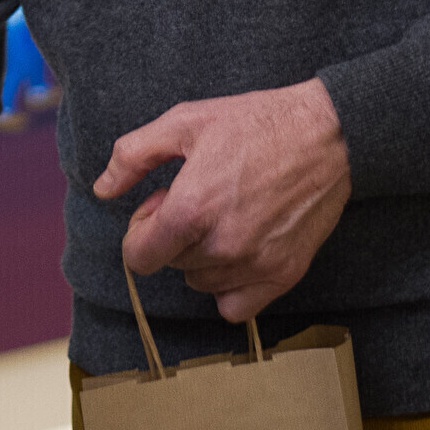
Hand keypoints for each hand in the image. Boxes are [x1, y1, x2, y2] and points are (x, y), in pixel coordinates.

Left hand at [92, 80, 352, 323]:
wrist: (327, 134)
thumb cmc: (254, 122)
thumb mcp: (184, 122)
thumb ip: (134, 155)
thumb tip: (102, 189)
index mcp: (191, 210)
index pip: (138, 257)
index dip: (141, 230)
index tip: (160, 204)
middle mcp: (221, 246)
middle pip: (171, 265)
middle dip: (174, 235)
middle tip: (200, 197)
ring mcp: (255, 265)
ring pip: (201, 283)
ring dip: (202, 257)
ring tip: (224, 215)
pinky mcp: (284, 275)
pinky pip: (235, 307)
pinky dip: (230, 286)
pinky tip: (240, 249)